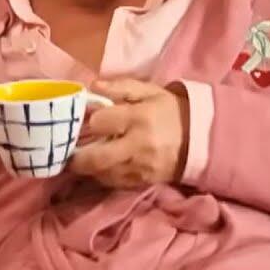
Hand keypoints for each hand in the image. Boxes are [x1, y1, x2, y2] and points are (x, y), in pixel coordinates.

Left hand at [66, 78, 189, 188]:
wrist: (200, 138)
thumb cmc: (169, 111)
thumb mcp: (149, 91)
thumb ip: (120, 87)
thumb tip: (93, 86)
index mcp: (138, 118)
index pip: (100, 123)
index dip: (90, 121)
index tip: (88, 119)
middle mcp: (137, 146)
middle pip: (96, 159)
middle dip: (76, 157)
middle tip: (69, 151)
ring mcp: (140, 168)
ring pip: (102, 174)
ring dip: (88, 168)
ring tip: (83, 158)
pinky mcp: (142, 182)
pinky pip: (114, 183)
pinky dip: (102, 176)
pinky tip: (101, 166)